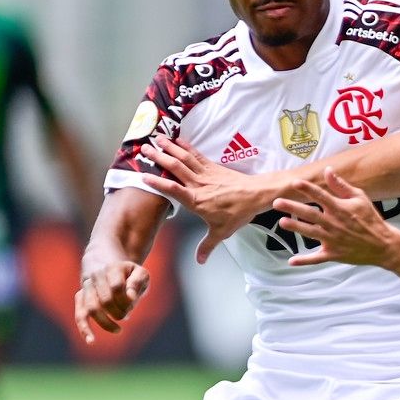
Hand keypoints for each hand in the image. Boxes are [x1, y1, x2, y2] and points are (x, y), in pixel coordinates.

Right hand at [74, 259, 151, 342]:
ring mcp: (87, 287)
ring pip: (91, 309)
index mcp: (112, 268)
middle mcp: (96, 276)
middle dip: (119, 312)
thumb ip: (137, 283)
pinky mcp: (81, 298)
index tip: (132, 303)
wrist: (109, 268)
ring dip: (106, 322)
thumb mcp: (140, 274)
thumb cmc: (130, 275)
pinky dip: (84, 328)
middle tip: (127, 314)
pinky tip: (91, 341)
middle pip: (105, 300)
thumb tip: (130, 297)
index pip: (117, 287)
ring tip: (118, 330)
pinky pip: (80, 315)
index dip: (126, 299)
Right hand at [138, 135, 279, 262]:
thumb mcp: (221, 232)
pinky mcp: (213, 167)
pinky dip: (186, 147)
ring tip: (157, 138)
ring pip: (184, 158)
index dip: (157, 182)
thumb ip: (207, 245)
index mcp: (196, 201)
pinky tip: (178, 140)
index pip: (172, 189)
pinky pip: (197, 155)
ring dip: (169, 147)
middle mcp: (198, 185)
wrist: (256, 195)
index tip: (143, 176)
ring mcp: (205, 174)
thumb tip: (200, 260)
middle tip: (145, 148)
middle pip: (175, 168)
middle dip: (158, 157)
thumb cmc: (238, 213)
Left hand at [275, 169, 395, 267]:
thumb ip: (341, 186)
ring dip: (296, 228)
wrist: (383, 245)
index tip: (295, 183)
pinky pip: (317, 258)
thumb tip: (328, 171)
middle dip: (293, 208)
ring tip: (282, 222)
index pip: (321, 196)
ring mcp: (333, 240)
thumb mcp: (360, 198)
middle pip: (310, 214)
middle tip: (277, 203)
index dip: (307, 189)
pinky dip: (304, 260)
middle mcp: (334, 223)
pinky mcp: (333, 254)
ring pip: (311, 233)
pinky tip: (291, 261)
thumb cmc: (371, 219)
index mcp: (340, 208)